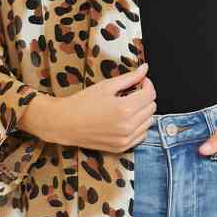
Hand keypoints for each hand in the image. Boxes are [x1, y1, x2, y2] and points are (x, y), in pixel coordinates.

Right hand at [20, 62, 155, 152]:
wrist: (65, 124)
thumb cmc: (82, 102)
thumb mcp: (106, 86)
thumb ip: (129, 78)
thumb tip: (146, 69)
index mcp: (125, 109)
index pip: (150, 94)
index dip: (147, 84)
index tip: (141, 81)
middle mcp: (128, 126)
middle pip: (152, 108)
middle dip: (145, 97)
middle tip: (132, 92)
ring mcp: (125, 140)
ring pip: (149, 122)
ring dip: (143, 112)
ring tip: (128, 106)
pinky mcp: (122, 148)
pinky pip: (141, 135)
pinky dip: (139, 126)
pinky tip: (127, 119)